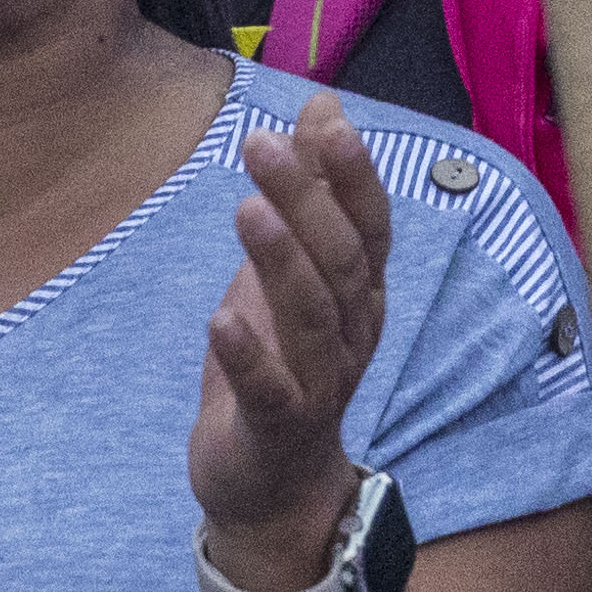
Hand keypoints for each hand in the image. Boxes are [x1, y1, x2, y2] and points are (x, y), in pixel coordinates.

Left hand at [187, 94, 392, 573]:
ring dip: (280, 261)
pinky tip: (221, 317)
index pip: (370, 225)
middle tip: (262, 146)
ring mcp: (320, 384)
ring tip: (246, 210)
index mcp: (359, 293)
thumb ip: (310, 192)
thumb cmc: (283, 361)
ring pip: (311, 318)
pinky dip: (248, 354)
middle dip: (307, 201)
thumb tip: (321, 104)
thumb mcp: (293, 269)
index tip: (324, 118)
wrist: (274, 487)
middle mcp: (352, 334)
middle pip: (342, 262)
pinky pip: (271, 391)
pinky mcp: (278, 429)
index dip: (352, 173)